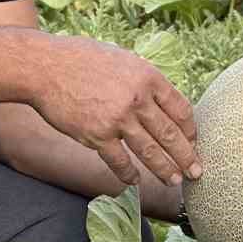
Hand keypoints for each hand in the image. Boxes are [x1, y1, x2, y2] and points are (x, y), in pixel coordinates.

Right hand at [30, 36, 201, 186]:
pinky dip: (128, 174)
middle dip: (186, 156)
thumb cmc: (82, 59)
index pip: (181, 109)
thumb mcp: (122, 59)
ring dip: (164, 169)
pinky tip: (134, 182)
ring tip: (174, 181)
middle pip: (171, 134)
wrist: (45, 66)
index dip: (190, 130)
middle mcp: (137, 98)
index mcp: (148, 77)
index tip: (193, 142)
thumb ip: (143, 80)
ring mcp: (118, 119)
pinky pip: (119, 161)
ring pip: (150, 152)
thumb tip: (160, 99)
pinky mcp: (97, 135)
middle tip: (197, 172)